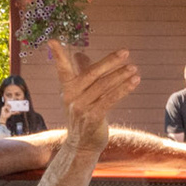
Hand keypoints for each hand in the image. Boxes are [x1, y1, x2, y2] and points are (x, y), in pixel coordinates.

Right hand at [49, 40, 138, 155]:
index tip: (52, 40)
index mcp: (67, 88)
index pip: (62, 69)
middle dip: (110, 61)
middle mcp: (71, 96)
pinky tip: (134, 82)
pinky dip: (123, 89)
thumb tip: (79, 53)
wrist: (82, 144)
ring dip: (121, 76)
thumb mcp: (79, 93)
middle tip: (126, 52)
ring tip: (134, 68)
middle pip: (91, 74)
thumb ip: (81, 72)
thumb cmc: (82, 114)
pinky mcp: (93, 117)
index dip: (58, 55)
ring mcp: (81, 108)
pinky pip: (110, 99)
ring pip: (104, 86)